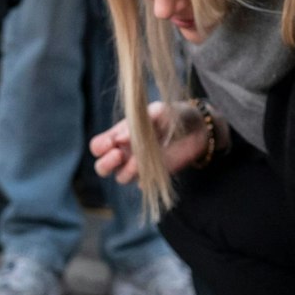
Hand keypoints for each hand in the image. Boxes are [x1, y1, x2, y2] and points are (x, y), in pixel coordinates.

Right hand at [89, 101, 209, 184]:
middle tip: (118, 154)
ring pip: (121, 177)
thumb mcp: (158, 111)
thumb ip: (139, 122)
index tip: (112, 142)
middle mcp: (125, 153)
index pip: (98, 146)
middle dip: (106, 163)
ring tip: (139, 160)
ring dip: (126, 170)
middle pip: (101, 167)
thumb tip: (121, 137)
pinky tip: (153, 169)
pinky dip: (144, 179)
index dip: (100, 146)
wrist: (197, 128)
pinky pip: (142, 184)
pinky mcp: (154, 177)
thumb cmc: (172, 115)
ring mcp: (138, 167)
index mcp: (119, 136)